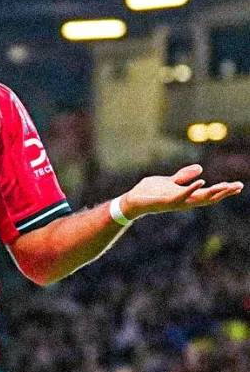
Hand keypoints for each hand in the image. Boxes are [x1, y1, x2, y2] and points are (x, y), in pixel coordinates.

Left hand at [121, 164, 242, 218]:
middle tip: (238, 186)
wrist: (132, 200)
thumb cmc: (150, 192)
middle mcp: (184, 201)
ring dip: (213, 192)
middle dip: (224, 192)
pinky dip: (192, 189)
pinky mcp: (167, 201)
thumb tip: (200, 169)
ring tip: (226, 185)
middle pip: (208, 198)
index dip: (224, 190)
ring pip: (198, 199)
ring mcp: (176, 202)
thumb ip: (184, 176)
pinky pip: (182, 196)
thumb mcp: (170, 181)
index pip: (209, 193)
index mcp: (186, 195)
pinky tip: (202, 182)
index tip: (238, 186)